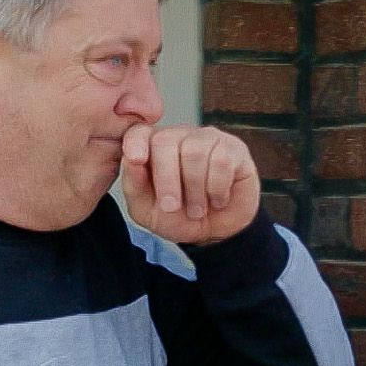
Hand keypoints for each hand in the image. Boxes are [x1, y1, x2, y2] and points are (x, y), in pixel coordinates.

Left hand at [121, 125, 259, 244]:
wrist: (216, 233)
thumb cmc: (178, 217)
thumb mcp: (147, 211)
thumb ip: (134, 185)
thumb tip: (131, 159)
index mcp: (153, 147)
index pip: (139, 133)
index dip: (136, 143)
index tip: (136, 160)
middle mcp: (180, 136)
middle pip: (167, 141)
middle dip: (167, 180)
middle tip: (172, 207)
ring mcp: (209, 139)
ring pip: (195, 152)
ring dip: (194, 190)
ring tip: (197, 209)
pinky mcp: (235, 149)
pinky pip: (222, 161)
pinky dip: (217, 188)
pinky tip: (217, 200)